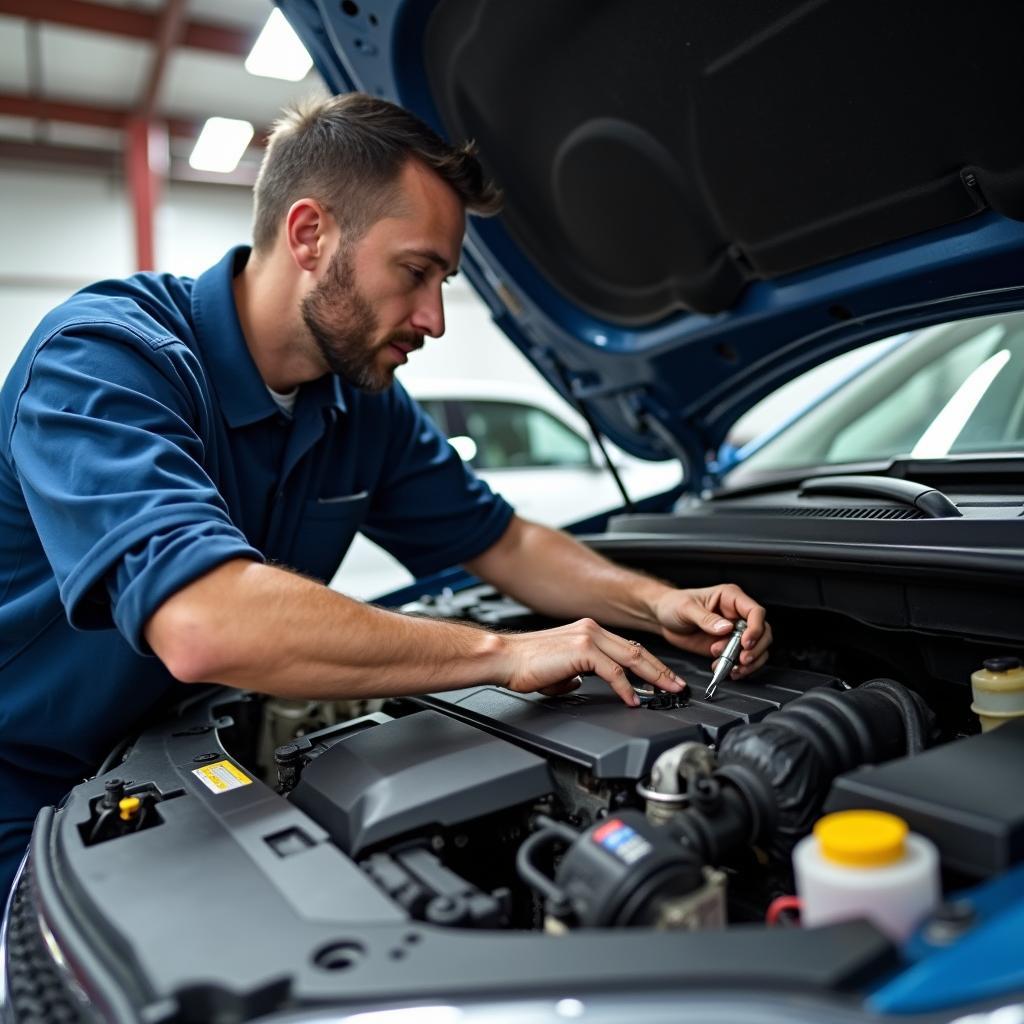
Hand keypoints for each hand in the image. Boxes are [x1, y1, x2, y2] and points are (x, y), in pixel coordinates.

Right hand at [496, 618, 684, 705]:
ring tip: (666, 691)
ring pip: (632, 658)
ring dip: (653, 677)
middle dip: (661, 670)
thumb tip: (580, 684)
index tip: (662, 678)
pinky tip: (631, 700)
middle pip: (637, 650)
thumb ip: (575, 674)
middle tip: (676, 686)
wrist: (505, 658)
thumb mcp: (559, 670)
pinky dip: (626, 688)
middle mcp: (591, 629)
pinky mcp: (583, 649)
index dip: (649, 664)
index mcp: (587, 631)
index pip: (627, 647)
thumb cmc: (525, 664)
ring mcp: (588, 637)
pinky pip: (614, 672)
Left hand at [651, 584, 771, 679]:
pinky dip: (739, 668)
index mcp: (730, 598)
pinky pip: (743, 660)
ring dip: (748, 662)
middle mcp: (736, 615)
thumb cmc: (674, 604)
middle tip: (741, 659)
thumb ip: (706, 618)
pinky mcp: (727, 647)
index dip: (756, 628)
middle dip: (756, 649)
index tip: (746, 642)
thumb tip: (726, 628)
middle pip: (763, 632)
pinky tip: (728, 671)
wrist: (663, 618)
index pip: (755, 612)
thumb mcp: (686, 608)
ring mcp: (733, 632)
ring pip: (757, 649)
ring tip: (732, 668)